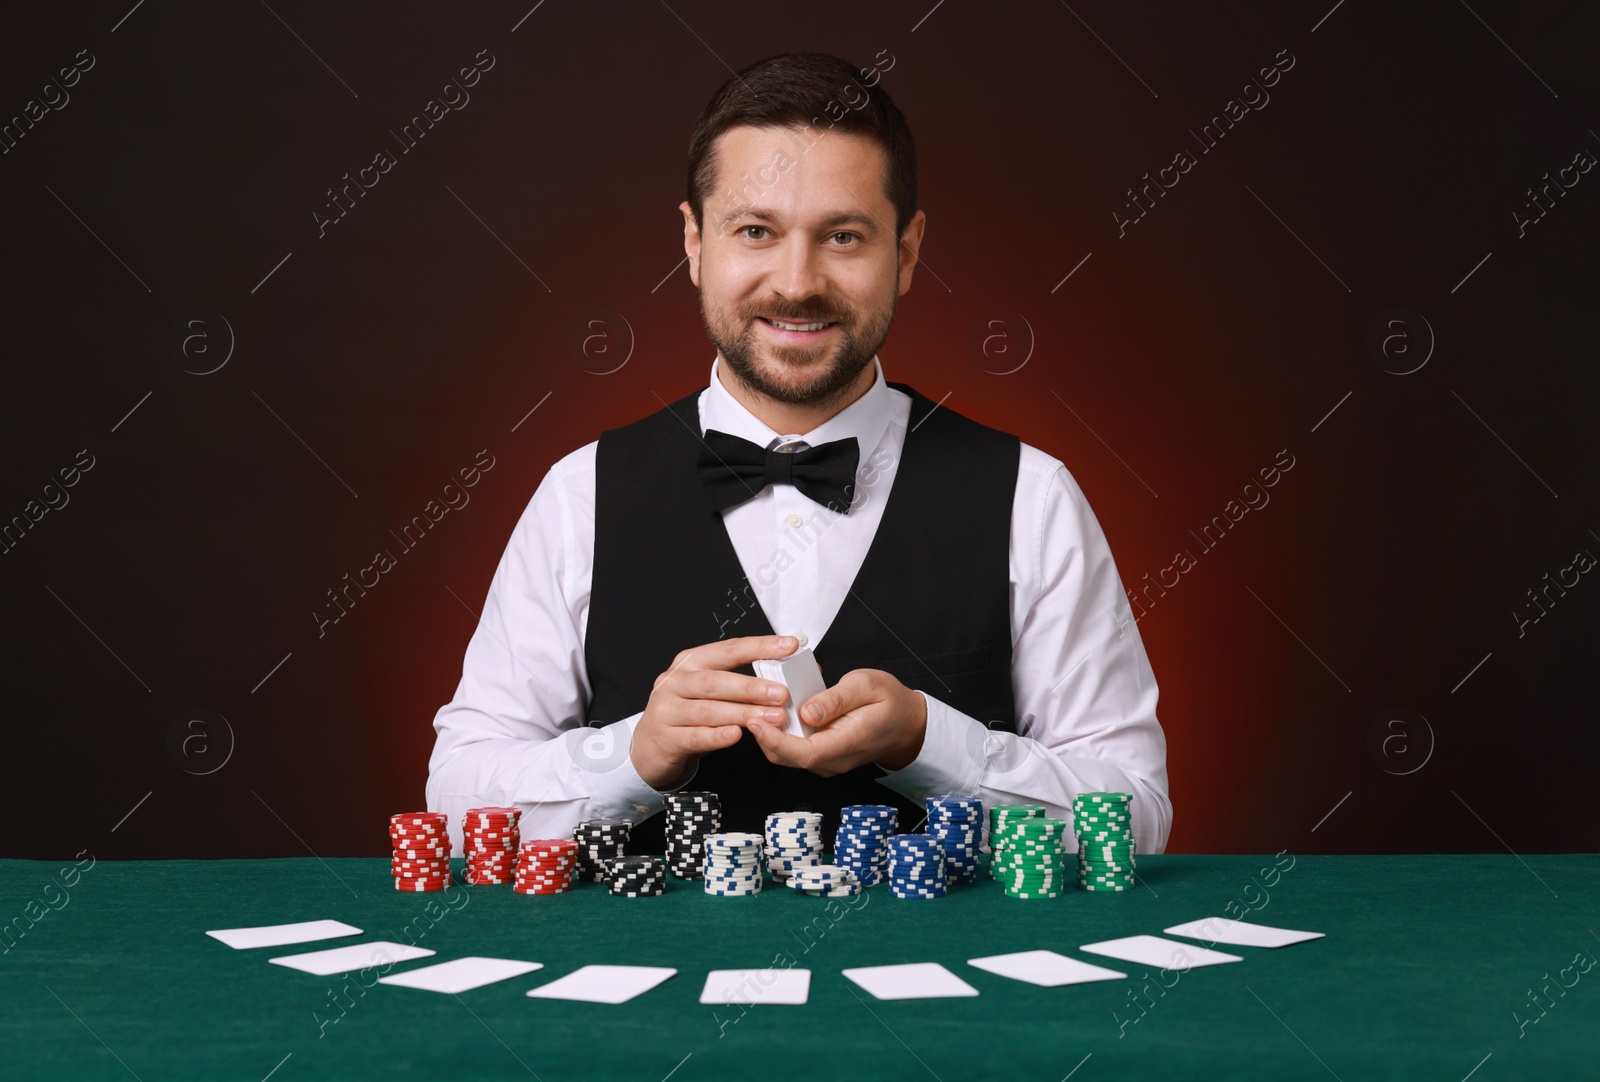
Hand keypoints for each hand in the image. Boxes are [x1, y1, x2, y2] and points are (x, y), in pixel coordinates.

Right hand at [630, 633, 799, 788]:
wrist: (649, 747)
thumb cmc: (687, 713)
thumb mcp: (706, 690)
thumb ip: (736, 683)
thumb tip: (781, 679)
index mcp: (689, 662)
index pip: (727, 650)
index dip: (759, 646)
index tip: (789, 645)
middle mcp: (675, 682)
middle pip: (715, 681)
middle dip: (751, 686)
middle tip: (782, 693)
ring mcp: (666, 710)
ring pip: (708, 710)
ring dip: (743, 713)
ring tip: (773, 717)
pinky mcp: (665, 738)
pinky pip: (695, 736)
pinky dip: (717, 736)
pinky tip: (737, 735)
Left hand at [746, 668, 926, 776]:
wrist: (906, 723)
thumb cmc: (889, 701)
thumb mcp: (866, 686)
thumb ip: (836, 699)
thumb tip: (807, 712)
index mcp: (847, 742)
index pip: (803, 753)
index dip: (775, 740)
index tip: (755, 720)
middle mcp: (834, 760)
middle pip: (787, 757)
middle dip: (764, 735)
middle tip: (751, 706)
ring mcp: (827, 761)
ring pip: (787, 755)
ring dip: (770, 733)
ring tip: (764, 704)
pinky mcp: (822, 756)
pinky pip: (794, 749)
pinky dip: (781, 732)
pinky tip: (780, 709)